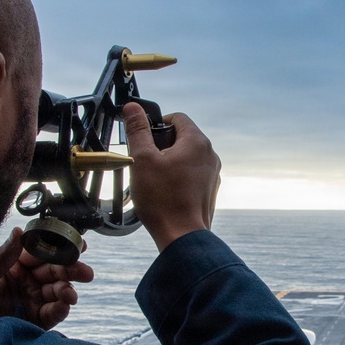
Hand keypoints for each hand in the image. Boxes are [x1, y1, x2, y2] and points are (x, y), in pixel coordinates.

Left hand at [0, 228, 94, 329]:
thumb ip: (2, 257)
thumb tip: (19, 231)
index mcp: (13, 265)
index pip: (41, 253)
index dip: (60, 246)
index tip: (78, 243)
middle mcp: (25, 282)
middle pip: (54, 272)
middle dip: (71, 271)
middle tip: (86, 273)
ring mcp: (30, 302)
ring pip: (56, 292)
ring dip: (67, 292)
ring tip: (69, 295)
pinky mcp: (33, 321)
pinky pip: (51, 314)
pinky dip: (60, 310)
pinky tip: (63, 306)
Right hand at [123, 102, 220, 251]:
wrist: (181, 236)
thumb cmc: (163, 200)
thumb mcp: (142, 159)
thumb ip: (137, 130)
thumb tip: (132, 108)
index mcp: (197, 142)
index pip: (177, 118)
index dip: (157, 123)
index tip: (144, 135)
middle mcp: (210, 155)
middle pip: (183, 137)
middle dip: (162, 144)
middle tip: (145, 159)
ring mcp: (212, 174)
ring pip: (187, 157)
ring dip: (169, 161)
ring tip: (153, 178)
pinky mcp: (210, 190)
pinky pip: (192, 174)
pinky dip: (178, 176)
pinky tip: (164, 191)